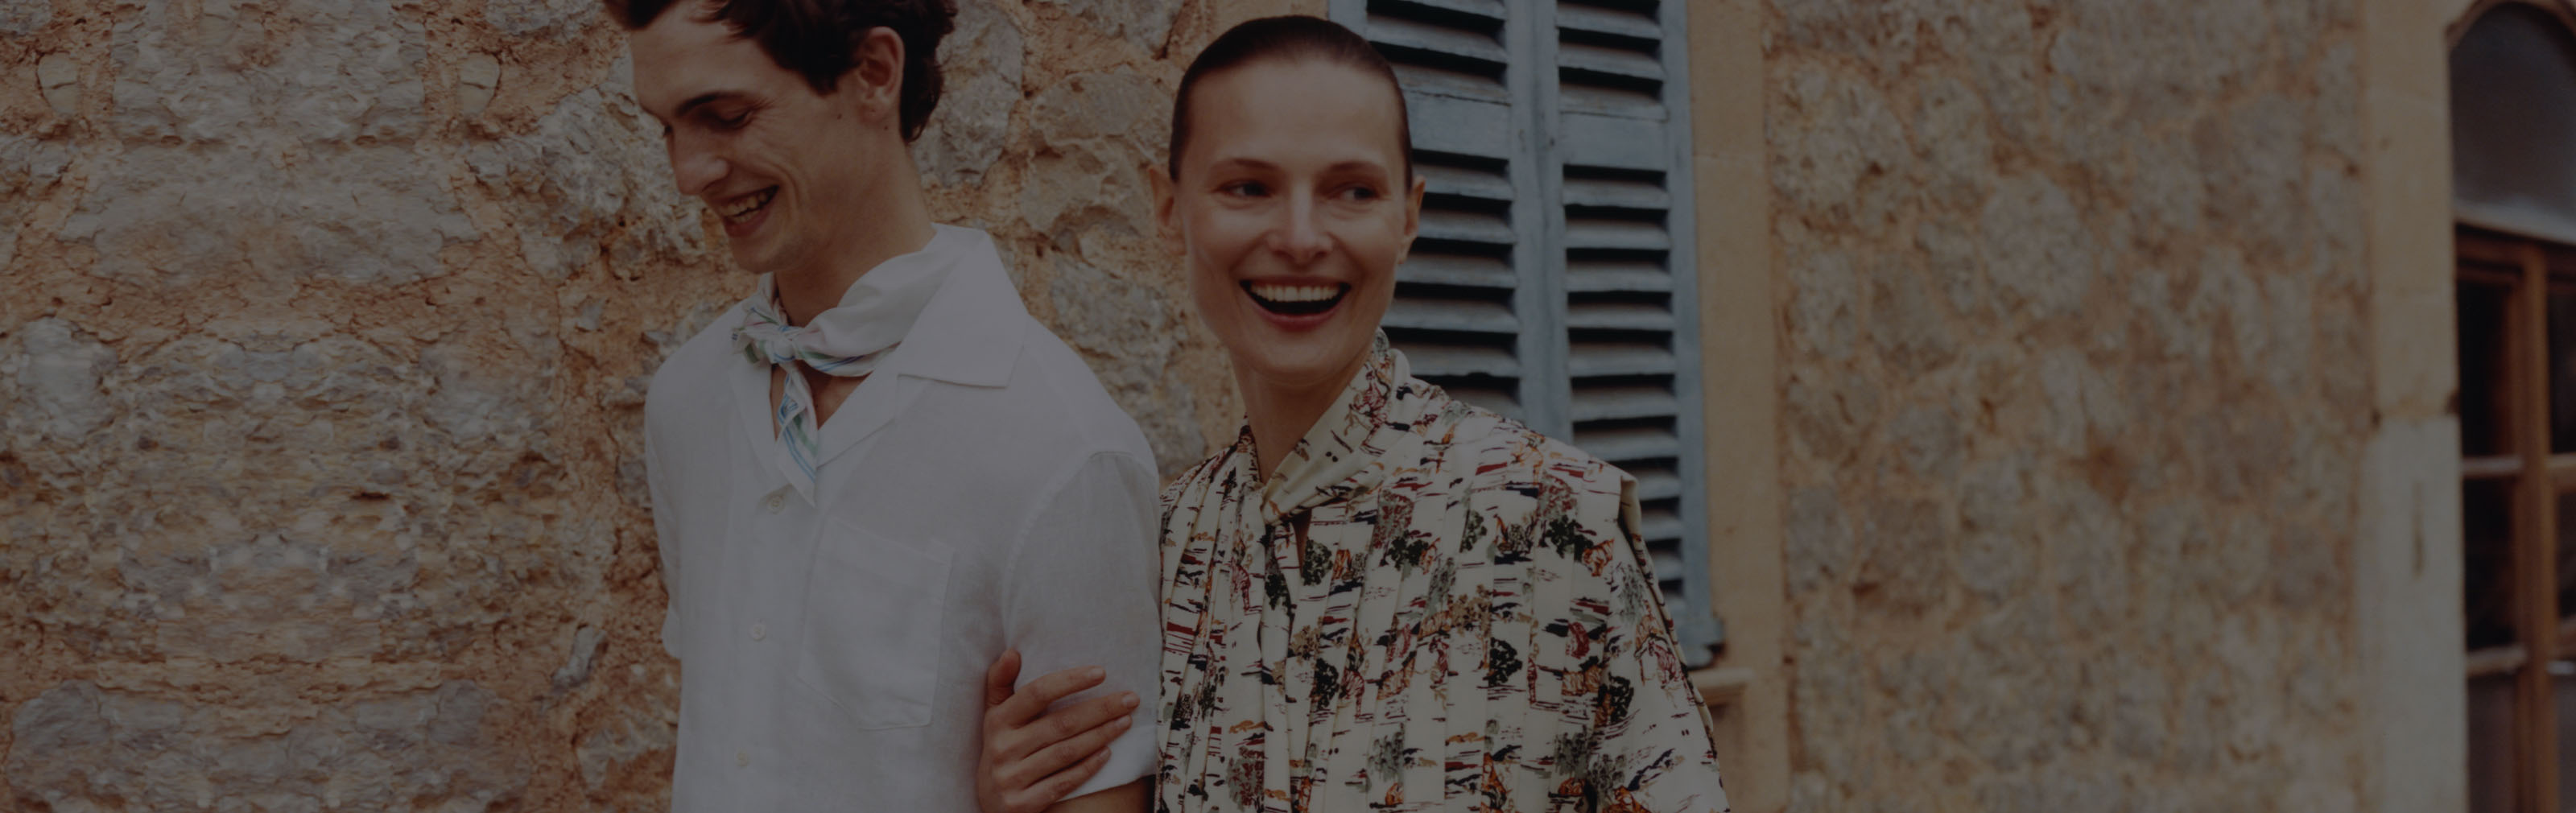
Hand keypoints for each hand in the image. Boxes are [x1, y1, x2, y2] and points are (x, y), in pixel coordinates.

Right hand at [976, 649, 1141, 812]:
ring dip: (1100, 735)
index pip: (1037, 693)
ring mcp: (1012, 778)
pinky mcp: (1023, 804)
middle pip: (1060, 723)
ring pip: (1066, 752)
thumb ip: (1000, 682)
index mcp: (998, 721)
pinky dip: (1087, 768)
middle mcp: (1002, 748)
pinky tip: (1108, 753)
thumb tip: (1013, 652)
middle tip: (1130, 698)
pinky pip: (1063, 783)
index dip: (1070, 681)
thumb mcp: (995, 715)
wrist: (990, 802)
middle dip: (1100, 709)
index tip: (1102, 672)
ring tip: (1125, 721)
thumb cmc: (1002, 747)